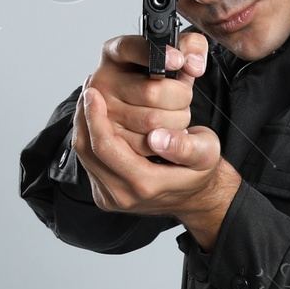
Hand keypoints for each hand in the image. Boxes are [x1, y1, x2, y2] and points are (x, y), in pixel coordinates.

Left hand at [71, 27, 240, 248]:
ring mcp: (112, 199)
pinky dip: (89, 138)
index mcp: (146, 186)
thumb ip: (185, 146)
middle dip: (85, 117)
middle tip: (88, 89)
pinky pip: (88, 163)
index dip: (95, 117)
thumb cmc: (199, 169)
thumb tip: (156, 137)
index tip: (93, 91)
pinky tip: (94, 118)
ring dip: (84, 126)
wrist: (194, 195)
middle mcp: (124, 197)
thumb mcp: (206, 152)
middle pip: (88, 151)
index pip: (106, 148)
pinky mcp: (105, 196)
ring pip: (84, 157)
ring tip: (89, 100)